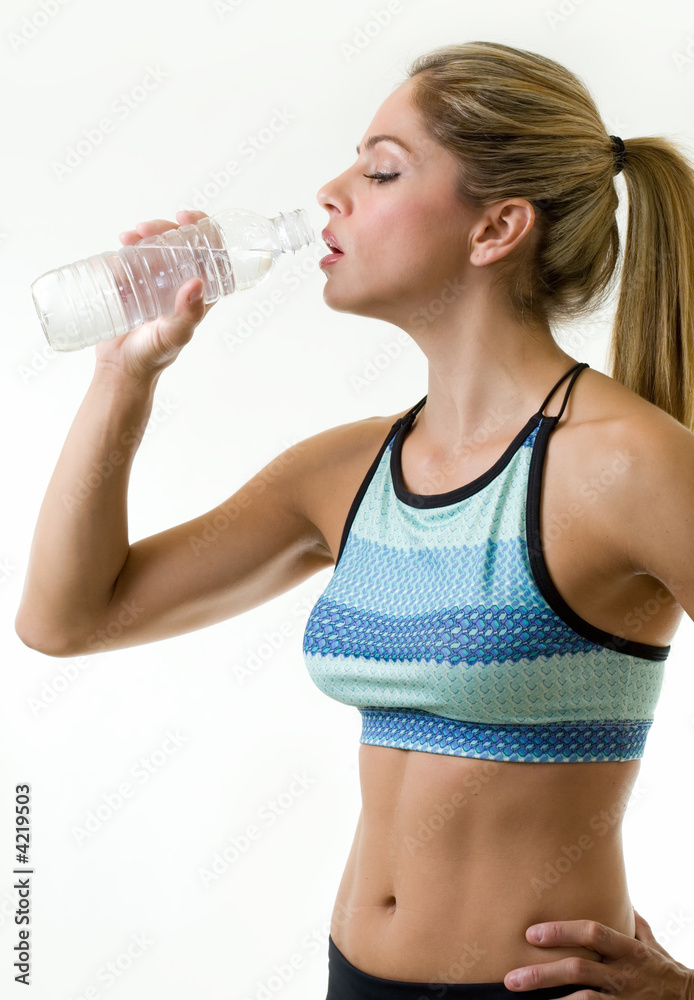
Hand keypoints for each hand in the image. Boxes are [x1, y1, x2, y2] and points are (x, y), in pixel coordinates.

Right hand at [94, 210, 212, 384]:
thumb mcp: (175, 335)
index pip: (211, 252)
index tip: (185, 218)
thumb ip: (188, 315)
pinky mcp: (134, 283)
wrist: (121, 368)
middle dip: (166, 228)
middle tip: (147, 229)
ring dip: (146, 233)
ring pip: (158, 246)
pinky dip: (130, 244)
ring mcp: (157, 282)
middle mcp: (181, 283)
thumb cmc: (154, 356)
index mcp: (200, 293)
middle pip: (181, 243)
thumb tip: (197, 283)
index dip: (204, 228)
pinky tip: (122, 242)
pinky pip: (135, 256)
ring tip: (129, 236)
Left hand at [503, 909, 693, 997]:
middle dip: (542, 973)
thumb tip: (617, 897)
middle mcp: (625, 974)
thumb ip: (631, 923)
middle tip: (512, 978)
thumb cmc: (665, 970)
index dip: (561, 931)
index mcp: (629, 949)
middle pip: (579, 969)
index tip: (531, 933)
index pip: (593, 932)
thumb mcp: (651, 943)